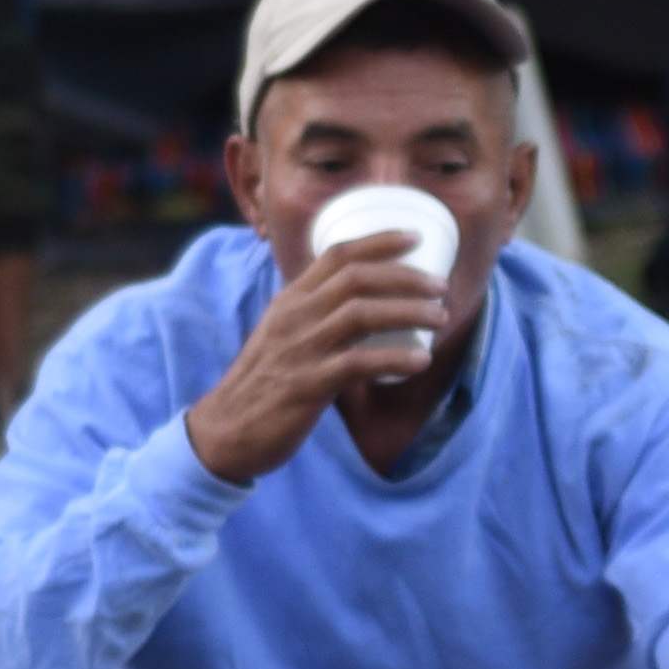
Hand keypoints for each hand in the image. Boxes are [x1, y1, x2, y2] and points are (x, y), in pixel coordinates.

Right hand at [174, 227, 450, 484]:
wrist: (226, 430)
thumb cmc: (265, 383)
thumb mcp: (285, 335)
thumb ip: (317, 316)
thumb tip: (364, 307)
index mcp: (291, 300)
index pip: (336, 255)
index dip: (379, 241)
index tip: (416, 238)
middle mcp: (295, 316)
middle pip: (356, 278)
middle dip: (406, 276)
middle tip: (442, 286)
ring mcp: (300, 349)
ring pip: (361, 313)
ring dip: (408, 311)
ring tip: (441, 317)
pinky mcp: (307, 385)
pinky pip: (358, 364)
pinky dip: (395, 359)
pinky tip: (421, 360)